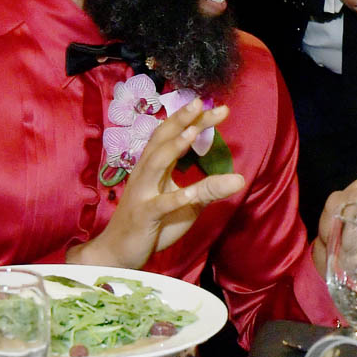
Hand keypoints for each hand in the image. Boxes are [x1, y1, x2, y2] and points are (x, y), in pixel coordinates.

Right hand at [69, 98, 245, 268]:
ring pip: (155, 163)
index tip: (221, 109)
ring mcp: (142, 194)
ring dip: (174, 146)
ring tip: (193, 131)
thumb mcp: (187, 205)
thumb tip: (239, 179)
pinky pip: (159, 205)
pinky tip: (190, 192)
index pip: (173, 136)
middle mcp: (146, 174)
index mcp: (155, 167)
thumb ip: (208, 190)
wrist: (117, 253)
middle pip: (162, 140)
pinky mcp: (143, 217)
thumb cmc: (152, 225)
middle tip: (202, 103)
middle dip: (182, 120)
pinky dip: (175, 198)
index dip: (195, 120)